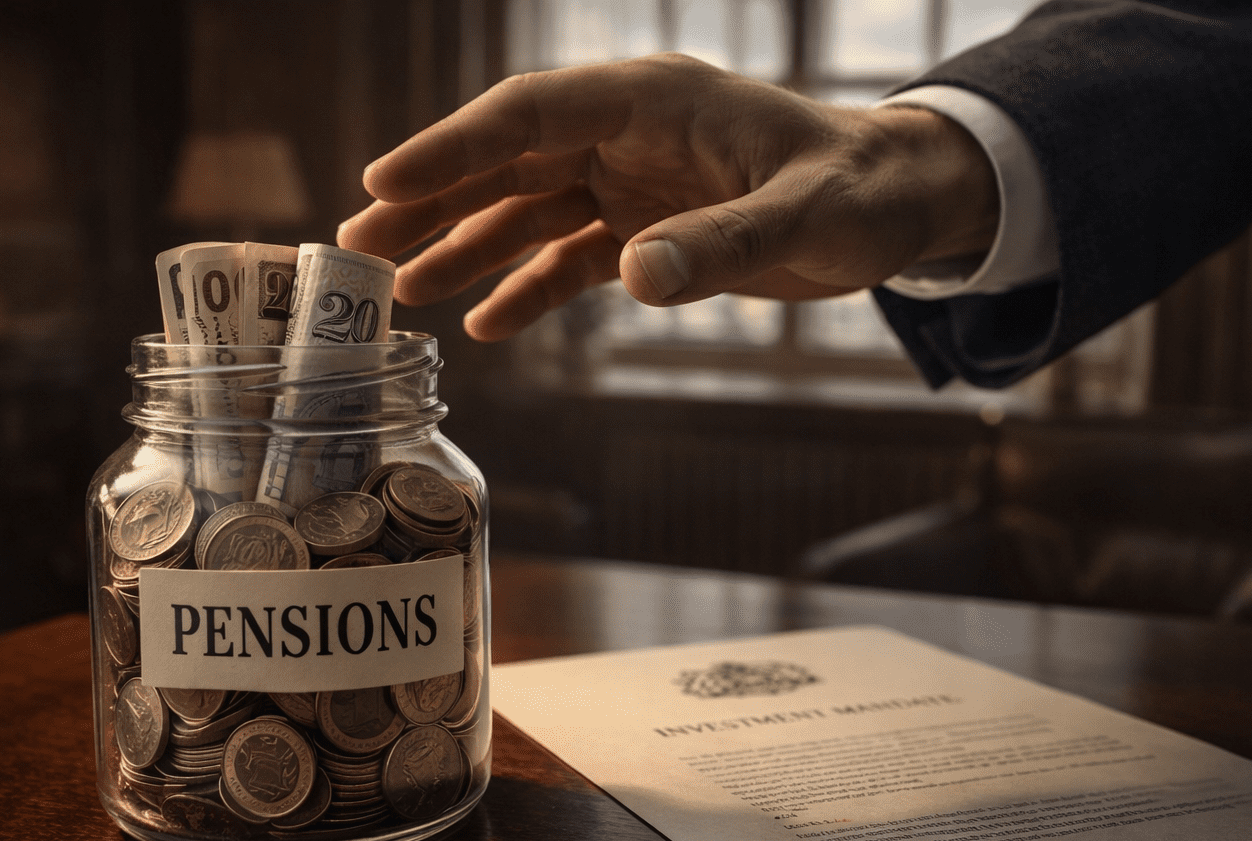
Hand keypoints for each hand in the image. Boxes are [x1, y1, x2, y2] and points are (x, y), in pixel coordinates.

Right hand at [338, 54, 997, 340]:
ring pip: (526, 212)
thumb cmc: (859, 192)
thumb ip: (720, 244)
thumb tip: (635, 275)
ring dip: (463, 249)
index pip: (531, 117)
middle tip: (358, 248)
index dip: (454, 150)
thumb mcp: (802, 217)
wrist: (894, 205)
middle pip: (508, 164)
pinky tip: (488, 326)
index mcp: (652, 103)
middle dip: (432, 204)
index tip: (383, 183)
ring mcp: (631, 183)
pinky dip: (528, 290)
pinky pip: (569, 259)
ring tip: (401, 292)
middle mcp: (627, 136)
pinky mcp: (646, 231)